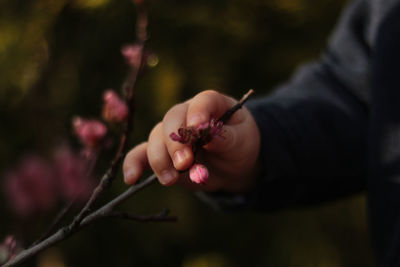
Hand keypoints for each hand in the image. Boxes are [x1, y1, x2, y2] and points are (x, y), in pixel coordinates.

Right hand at [123, 90, 260, 192]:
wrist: (233, 165)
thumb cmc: (240, 145)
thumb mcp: (242, 141)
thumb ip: (227, 138)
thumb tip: (209, 137)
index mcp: (210, 104)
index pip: (203, 101)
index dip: (198, 112)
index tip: (197, 127)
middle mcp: (186, 114)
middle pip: (172, 120)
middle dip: (176, 143)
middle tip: (185, 163)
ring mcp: (170, 134)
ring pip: (155, 139)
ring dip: (160, 159)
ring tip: (171, 180)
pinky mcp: (162, 154)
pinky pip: (142, 154)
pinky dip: (134, 164)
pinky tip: (131, 178)